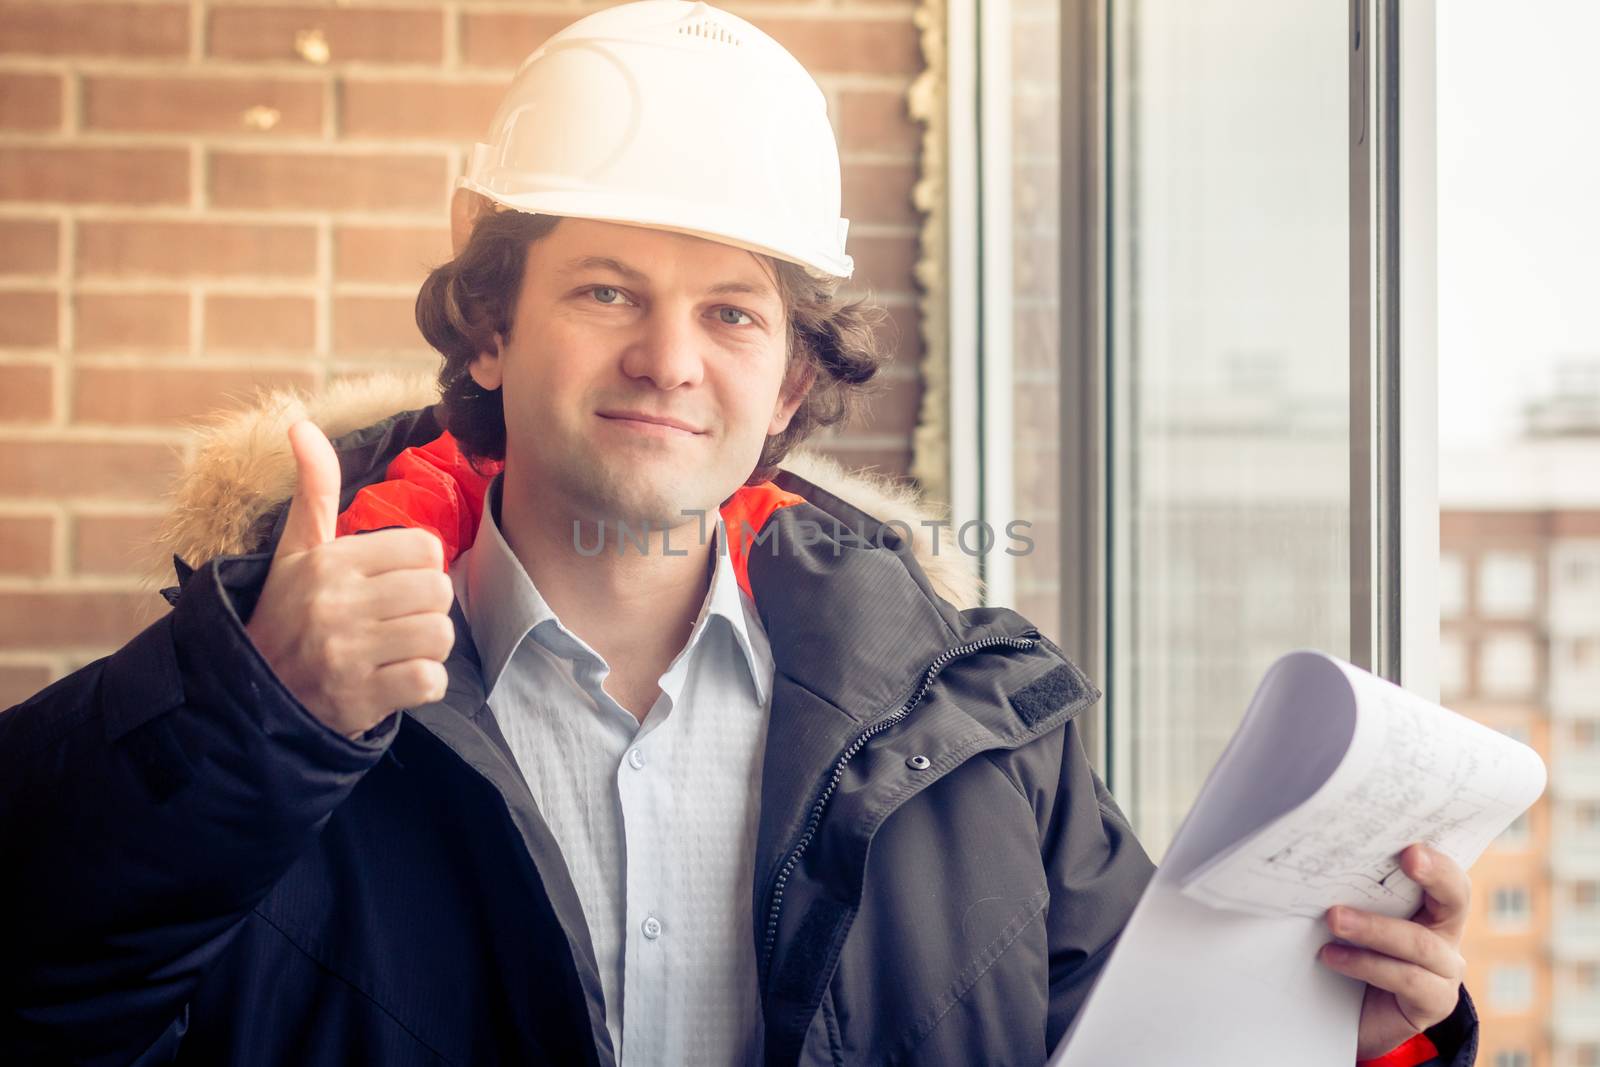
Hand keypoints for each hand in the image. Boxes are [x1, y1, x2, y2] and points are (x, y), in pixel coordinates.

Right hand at [245, 420, 455, 738]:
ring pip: (441, 635)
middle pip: (439, 591)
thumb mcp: (295, 549)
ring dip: (428, 646)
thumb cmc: (286, 614)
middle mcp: (337, 605)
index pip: (425, 549)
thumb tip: (300, 423)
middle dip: (427, 607)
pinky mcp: (361, 700)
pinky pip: (431, 680)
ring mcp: (348, 655)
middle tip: (397, 618)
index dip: (419, 566)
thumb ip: (313, 488)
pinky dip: (423, 683)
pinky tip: (395, 679)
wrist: (253, 696)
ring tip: (397, 648)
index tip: (394, 581)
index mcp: (328, 563)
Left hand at [1318, 844, 1468, 1058]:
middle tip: (1407, 856)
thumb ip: (1354, 891)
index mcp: (1431, 905)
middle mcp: (1445, 934)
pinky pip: (1405, 979)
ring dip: (1373, 928)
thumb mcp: (1355, 916)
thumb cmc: (1351, 951)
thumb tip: (1319, 858)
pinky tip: (1330, 956)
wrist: (1349, 1016)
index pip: (1446, 875)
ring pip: (1418, 943)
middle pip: (1454, 900)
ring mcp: (1444, 970)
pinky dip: (1364, 964)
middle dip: (1433, 875)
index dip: (1437, 861)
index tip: (1412, 846)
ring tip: (1333, 918)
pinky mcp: (1432, 1002)